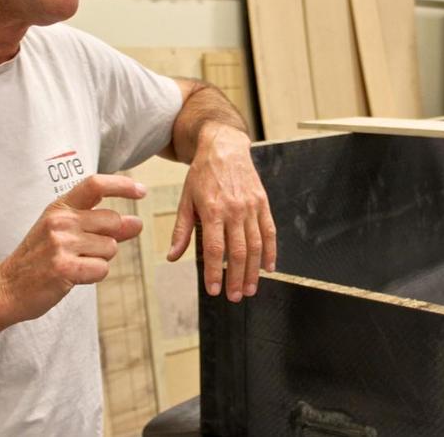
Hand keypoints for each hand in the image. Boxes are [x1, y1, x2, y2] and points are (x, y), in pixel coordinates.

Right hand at [0, 174, 144, 322]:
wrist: (6, 288)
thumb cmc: (38, 260)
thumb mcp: (64, 233)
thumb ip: (100, 226)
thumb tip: (137, 223)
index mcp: (59, 207)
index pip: (95, 184)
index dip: (122, 185)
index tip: (142, 191)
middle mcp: (60, 220)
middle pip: (112, 221)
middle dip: (110, 239)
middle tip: (86, 252)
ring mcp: (61, 243)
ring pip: (110, 248)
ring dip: (100, 260)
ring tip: (75, 265)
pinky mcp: (64, 267)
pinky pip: (102, 269)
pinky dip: (94, 276)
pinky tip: (73, 277)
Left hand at [167, 124, 275, 301]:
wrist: (224, 147)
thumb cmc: (202, 174)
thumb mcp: (186, 199)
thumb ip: (182, 230)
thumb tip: (172, 256)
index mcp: (212, 210)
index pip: (215, 249)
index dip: (215, 273)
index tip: (214, 290)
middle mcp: (234, 210)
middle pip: (238, 251)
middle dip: (237, 278)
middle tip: (235, 297)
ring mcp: (251, 206)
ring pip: (256, 245)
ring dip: (254, 270)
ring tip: (250, 289)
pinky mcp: (263, 203)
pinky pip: (269, 231)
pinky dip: (271, 251)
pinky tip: (268, 267)